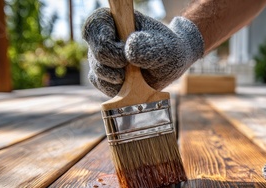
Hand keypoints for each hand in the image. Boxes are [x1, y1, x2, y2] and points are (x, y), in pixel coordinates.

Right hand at [82, 8, 203, 96]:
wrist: (171, 65)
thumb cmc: (168, 49)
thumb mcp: (166, 47)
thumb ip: (150, 46)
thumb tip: (129, 49)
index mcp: (116, 21)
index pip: (95, 25)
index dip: (105, 42)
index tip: (125, 54)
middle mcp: (104, 37)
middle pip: (95, 51)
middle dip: (114, 64)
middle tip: (133, 67)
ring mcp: (102, 58)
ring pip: (96, 71)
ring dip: (116, 78)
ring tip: (137, 76)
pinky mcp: (104, 76)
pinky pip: (101, 84)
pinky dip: (116, 88)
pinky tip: (131, 84)